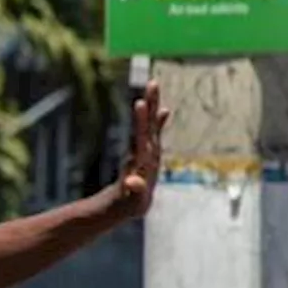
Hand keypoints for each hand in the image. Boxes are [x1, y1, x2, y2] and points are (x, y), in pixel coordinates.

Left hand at [113, 80, 171, 218]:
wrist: (123, 205)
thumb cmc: (129, 204)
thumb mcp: (133, 200)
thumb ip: (134, 189)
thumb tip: (132, 183)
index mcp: (139, 159)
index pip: (140, 135)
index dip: (141, 120)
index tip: (140, 103)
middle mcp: (142, 152)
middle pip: (146, 124)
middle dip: (150, 104)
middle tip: (152, 82)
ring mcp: (145, 152)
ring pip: (149, 125)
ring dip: (152, 106)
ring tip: (154, 87)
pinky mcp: (148, 154)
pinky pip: (154, 134)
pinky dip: (158, 122)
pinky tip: (165, 110)